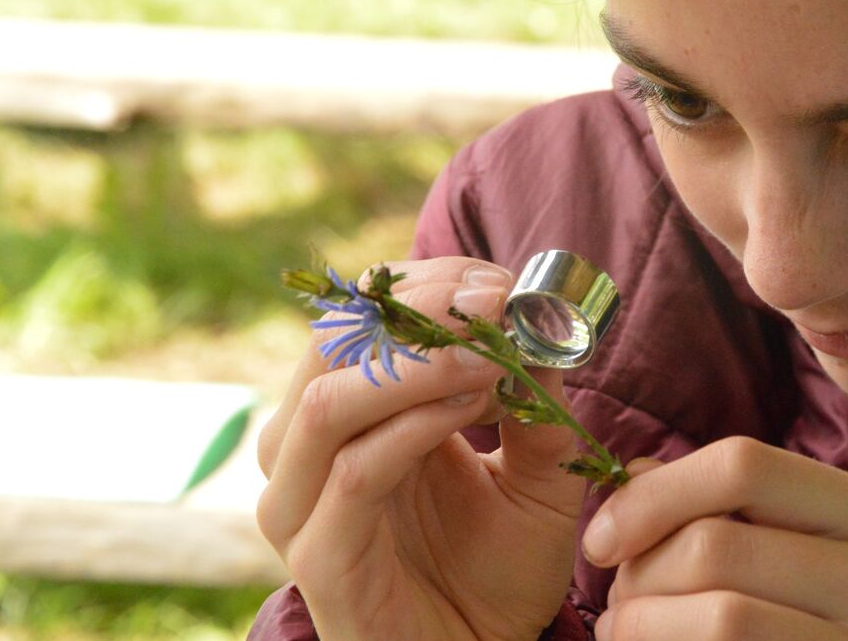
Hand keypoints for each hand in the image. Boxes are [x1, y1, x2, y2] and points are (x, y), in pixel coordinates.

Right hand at [256, 257, 585, 640]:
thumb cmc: (497, 568)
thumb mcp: (536, 472)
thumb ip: (536, 402)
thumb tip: (546, 322)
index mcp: (347, 416)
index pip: (356, 320)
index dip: (423, 286)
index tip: (500, 279)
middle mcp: (306, 451)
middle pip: (330, 345)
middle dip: (418, 310)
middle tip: (497, 300)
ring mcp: (301, 505)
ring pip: (329, 403)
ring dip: (415, 363)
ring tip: (490, 353)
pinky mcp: (319, 558)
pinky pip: (355, 474)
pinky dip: (415, 427)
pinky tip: (475, 405)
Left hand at [583, 437, 847, 639]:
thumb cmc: (812, 623)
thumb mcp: (785, 552)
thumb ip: (716, 506)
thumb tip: (637, 472)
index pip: (743, 465)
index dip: (653, 495)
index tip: (601, 539)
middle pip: (716, 545)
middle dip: (640, 574)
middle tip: (618, 603)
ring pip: (720, 617)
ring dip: (644, 625)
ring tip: (627, 631)